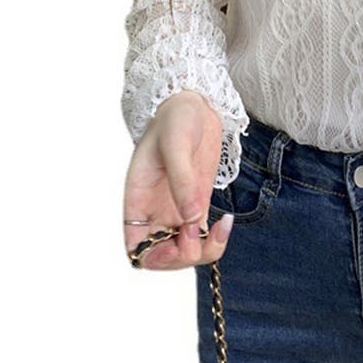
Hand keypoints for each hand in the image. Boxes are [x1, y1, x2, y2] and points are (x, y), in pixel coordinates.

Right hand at [123, 90, 233, 269]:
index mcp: (138, 200)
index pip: (135, 248)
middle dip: (182, 256)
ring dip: (202, 251)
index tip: (177, 241)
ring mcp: (177, 210)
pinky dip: (216, 240)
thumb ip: (183, 182)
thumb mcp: (176, 145)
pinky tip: (227, 221)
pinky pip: (203, 237)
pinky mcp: (197, 204)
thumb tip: (192, 220)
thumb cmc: (175, 119)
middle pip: (161, 257)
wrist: (194, 105)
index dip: (153, 257)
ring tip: (220, 227)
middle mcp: (155, 212)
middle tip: (202, 232)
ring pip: (184, 251)